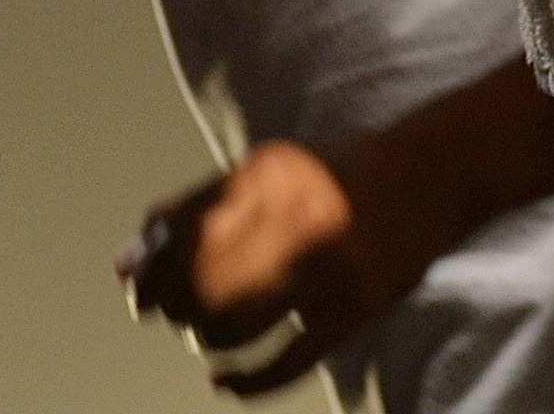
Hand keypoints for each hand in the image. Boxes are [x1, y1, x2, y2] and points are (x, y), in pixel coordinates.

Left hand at [122, 138, 447, 397]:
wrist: (430, 174)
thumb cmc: (332, 177)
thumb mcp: (265, 171)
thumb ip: (197, 210)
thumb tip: (123, 266)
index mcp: (264, 176)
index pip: (178, 235)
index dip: (148, 275)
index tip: (140, 296)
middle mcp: (293, 218)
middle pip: (200, 286)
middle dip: (173, 310)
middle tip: (176, 316)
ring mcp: (327, 268)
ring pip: (234, 326)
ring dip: (206, 340)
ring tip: (207, 335)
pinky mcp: (355, 309)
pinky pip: (286, 362)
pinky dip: (244, 382)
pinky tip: (224, 381)